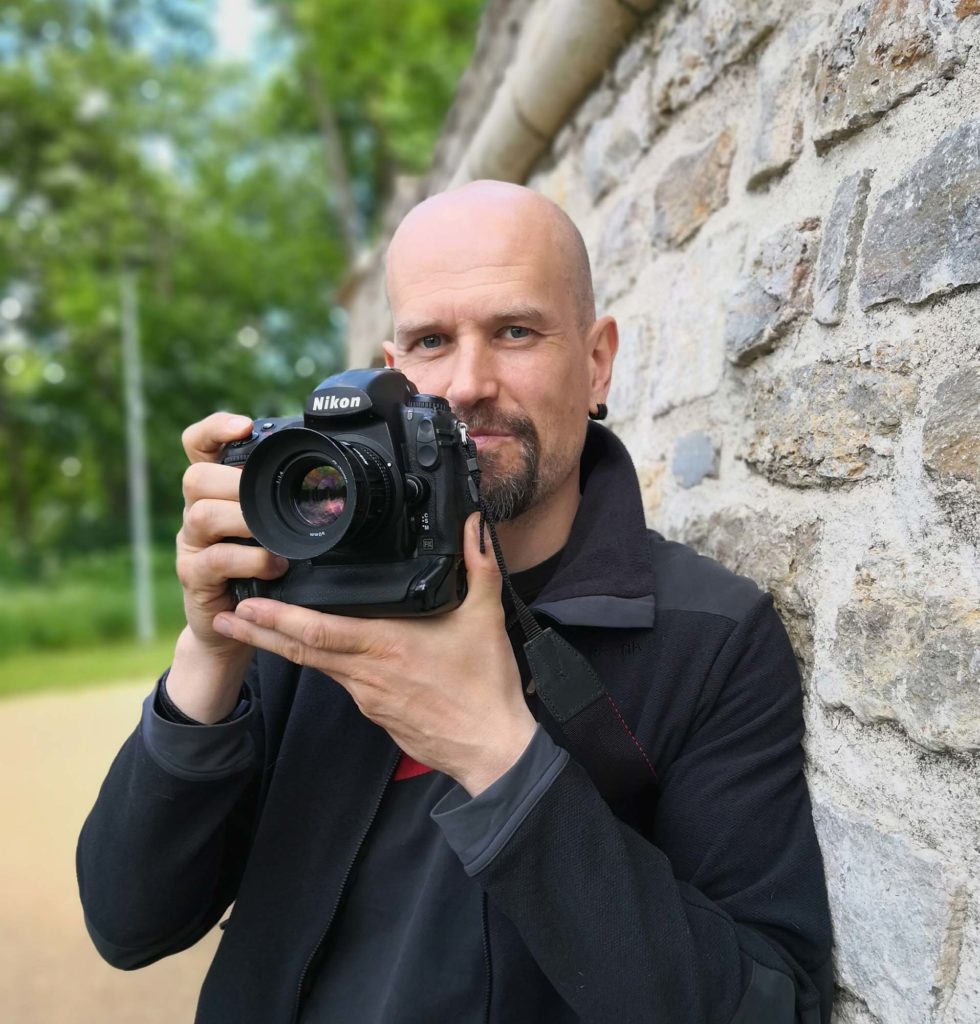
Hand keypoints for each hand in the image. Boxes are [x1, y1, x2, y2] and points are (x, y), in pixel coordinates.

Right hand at [168, 412, 289, 721]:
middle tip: (267, 493)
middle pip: (195, 478)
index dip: (214, 429)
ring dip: (245, 521)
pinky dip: (250, 560)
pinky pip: (215, 560)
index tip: (245, 426)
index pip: (197, 446)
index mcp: (216, 492)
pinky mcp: (196, 578)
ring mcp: (192, 546)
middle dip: (234, 482)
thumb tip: (335, 473)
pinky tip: (275, 565)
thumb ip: (285, 500)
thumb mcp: (274, 527)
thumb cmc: (261, 567)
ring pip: (202, 516)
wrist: (238, 622)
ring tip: (275, 536)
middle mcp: (197, 513)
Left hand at [213, 513, 536, 794]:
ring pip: (313, 665)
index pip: (318, 630)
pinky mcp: (373, 710)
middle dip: (258, 632)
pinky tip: (308, 651)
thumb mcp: (487, 619)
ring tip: (249, 629)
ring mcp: (366, 695)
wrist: (490, 748)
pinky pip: (337, 680)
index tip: (246, 603)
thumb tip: (474, 526)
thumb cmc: (484, 687)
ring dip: (278, 647)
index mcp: (386, 645)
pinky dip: (314, 662)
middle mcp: (366, 671)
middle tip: (223, 615)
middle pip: (300, 649)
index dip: (277, 618)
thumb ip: (480, 567)